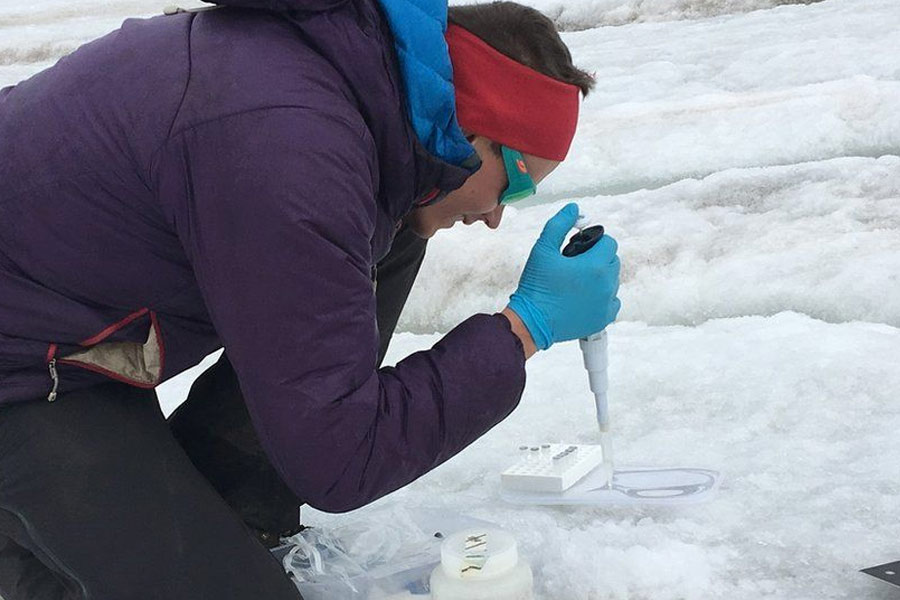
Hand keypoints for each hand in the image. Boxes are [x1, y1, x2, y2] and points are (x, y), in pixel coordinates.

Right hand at [506, 203, 620, 349]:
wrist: (532, 321)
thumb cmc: (536, 286)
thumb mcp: (542, 250)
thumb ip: (559, 225)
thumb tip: (574, 209)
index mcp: (595, 266)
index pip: (609, 243)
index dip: (594, 242)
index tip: (579, 249)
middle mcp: (606, 285)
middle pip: (612, 260)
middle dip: (598, 258)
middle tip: (576, 265)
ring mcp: (606, 303)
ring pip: (612, 281)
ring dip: (599, 277)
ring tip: (577, 282)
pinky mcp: (603, 318)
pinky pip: (612, 301)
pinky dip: (602, 297)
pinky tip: (583, 297)